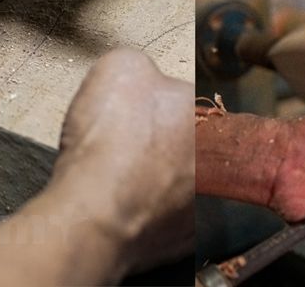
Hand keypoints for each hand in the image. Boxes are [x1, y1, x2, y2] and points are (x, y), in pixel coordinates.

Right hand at [54, 49, 194, 274]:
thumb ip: (140, 63)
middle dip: (158, 140)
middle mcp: (211, 156)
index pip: (182, 96)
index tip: (129, 110)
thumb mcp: (120, 65)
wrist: (93, 213)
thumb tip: (142, 74)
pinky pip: (164, 217)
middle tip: (123, 144)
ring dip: (154, 177)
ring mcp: (199, 202)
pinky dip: (145, 212)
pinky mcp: (183, 240)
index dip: (149, 101)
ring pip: (176, 180)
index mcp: (200, 111)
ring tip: (117, 177)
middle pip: (183, 139)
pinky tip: (121, 205)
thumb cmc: (107, 141)